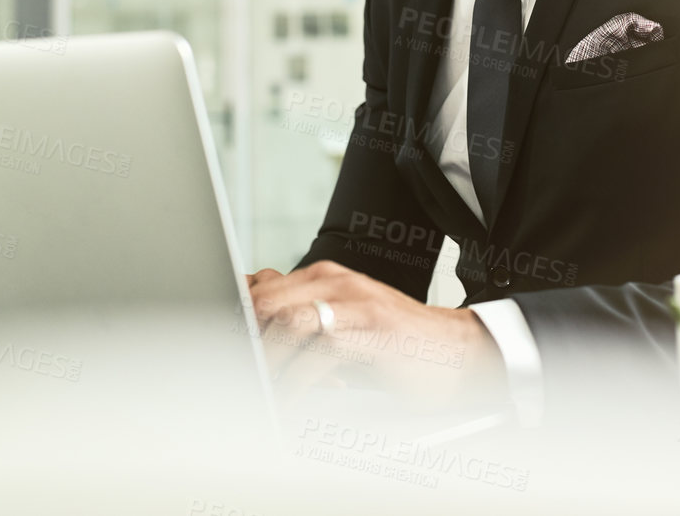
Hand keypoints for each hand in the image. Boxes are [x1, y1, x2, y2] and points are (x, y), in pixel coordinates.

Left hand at [246, 261, 504, 408]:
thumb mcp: (344, 325)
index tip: (220, 345)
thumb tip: (253, 339)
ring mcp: (355, 303)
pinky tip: (290, 403)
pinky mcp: (370, 331)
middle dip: (245, 339)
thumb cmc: (397, 346)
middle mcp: (337, 282)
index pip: (261, 286)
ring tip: (257, 391)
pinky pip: (318, 355)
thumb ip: (304, 322)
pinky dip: (297, 385)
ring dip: (267, 363)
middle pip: (266, 301)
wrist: (458, 353)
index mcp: (325, 277)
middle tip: (234, 372)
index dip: (235, 316)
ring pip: (288, 322)